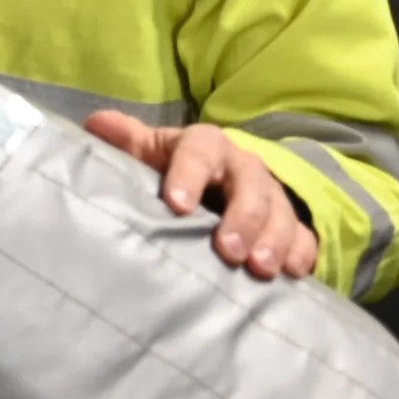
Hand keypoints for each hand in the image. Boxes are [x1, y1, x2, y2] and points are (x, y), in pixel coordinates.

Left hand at [85, 113, 318, 280]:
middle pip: (250, 183)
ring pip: (281, 211)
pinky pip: (303, 236)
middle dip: (243, 216)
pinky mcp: (289, 224)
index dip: (190, 174)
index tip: (177, 205)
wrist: (212, 184)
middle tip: (229, 251)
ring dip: (273, 240)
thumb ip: (126, 141)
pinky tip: (294, 274)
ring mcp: (270, 196)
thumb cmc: (172, 170)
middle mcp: (242, 166)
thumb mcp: (148, 153)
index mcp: (205, 145)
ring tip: (259, 269)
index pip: (200, 151)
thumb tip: (94, 124)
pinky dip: (301, 253)